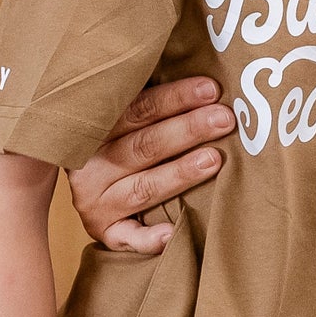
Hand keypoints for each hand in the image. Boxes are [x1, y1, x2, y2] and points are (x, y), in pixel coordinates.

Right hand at [67, 77, 233, 252]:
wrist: (93, 182)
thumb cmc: (128, 136)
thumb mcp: (128, 113)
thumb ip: (154, 99)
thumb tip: (208, 78)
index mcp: (95, 127)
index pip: (138, 109)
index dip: (176, 98)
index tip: (212, 89)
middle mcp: (90, 165)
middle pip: (143, 146)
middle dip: (188, 130)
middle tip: (224, 119)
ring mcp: (95, 201)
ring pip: (141, 187)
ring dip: (178, 173)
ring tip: (214, 160)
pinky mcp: (104, 231)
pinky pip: (126, 237)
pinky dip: (148, 238)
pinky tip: (172, 232)